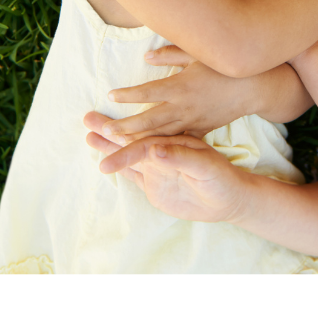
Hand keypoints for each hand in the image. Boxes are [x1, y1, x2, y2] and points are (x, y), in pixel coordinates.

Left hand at [84, 45, 243, 140]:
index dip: (128, 94)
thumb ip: (170, 54)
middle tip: (104, 131)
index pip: (147, 92)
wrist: (256, 88)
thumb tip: (146, 57)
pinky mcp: (202, 129)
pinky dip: (164, 147)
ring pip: (161, 135)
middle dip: (125, 127)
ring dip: (139, 140)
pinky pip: (179, 141)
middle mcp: (184, 107)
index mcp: (181, 86)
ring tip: (119, 144)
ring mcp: (193, 121)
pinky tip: (150, 154)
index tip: (111, 95)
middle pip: (148, 120)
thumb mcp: (198, 53)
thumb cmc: (226, 66)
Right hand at [84, 127, 249, 223]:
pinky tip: (103, 161)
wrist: (231, 198)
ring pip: (128, 155)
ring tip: (87, 137)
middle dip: (108, 132)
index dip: (125, 131)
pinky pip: (133, 175)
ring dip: (109, 146)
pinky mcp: (156, 185)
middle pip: (131, 139)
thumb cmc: (222, 178)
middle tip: (86, 120)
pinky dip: (119, 168)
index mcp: (173, 143)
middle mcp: (162, 153)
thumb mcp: (205, 167)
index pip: (145, 136)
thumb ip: (180, 158)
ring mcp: (157, 168)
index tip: (106, 128)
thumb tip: (153, 151)